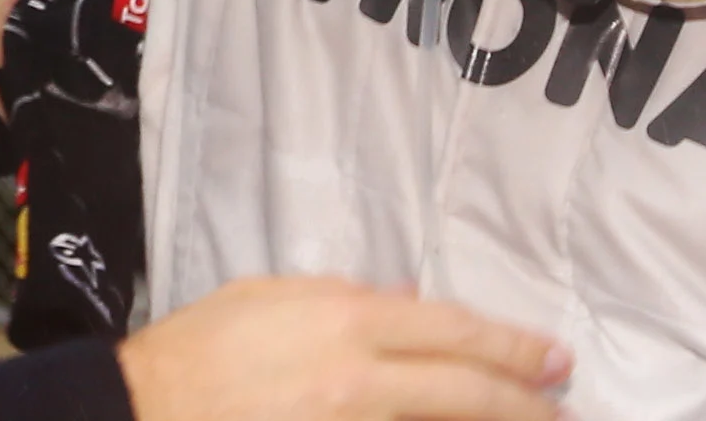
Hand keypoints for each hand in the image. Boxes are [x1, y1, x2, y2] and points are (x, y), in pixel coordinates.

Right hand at [120, 278, 571, 420]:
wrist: (141, 412)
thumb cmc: (195, 351)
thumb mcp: (266, 296)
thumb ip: (341, 295)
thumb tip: (406, 301)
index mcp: (344, 319)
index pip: (452, 332)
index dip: (510, 348)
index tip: (552, 359)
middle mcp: (359, 377)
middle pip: (465, 391)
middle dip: (524, 400)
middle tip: (564, 405)